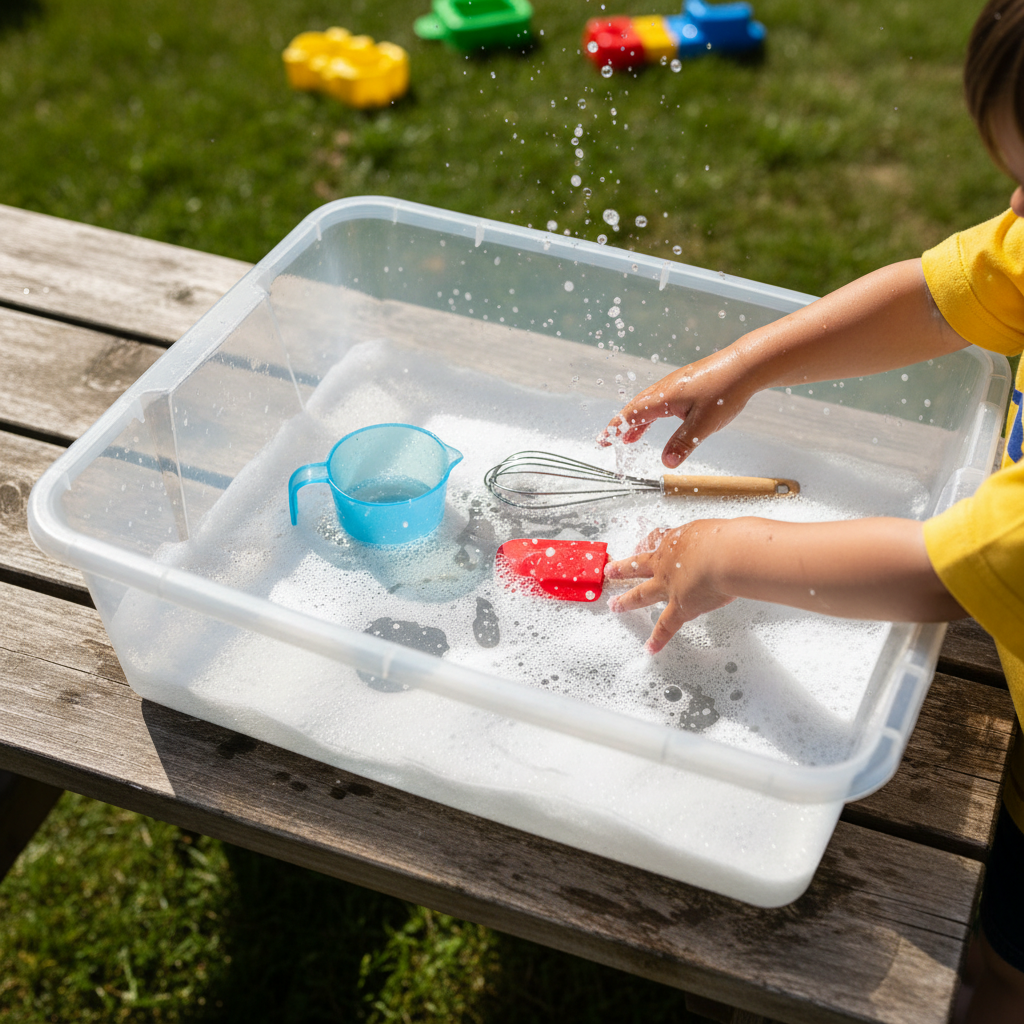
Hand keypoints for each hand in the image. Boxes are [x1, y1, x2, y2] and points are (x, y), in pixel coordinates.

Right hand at [599, 349, 754, 467]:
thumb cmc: (725, 391)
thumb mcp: (703, 425)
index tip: (603, 440)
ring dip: (638, 421)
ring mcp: (675, 384)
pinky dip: (653, 413)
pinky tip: (660, 419)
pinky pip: (661, 400)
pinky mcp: (686, 383)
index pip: (631, 414)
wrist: (745, 365)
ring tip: (632, 437)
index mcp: (664, 398)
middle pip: (636, 408)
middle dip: (623, 425)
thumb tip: (666, 463)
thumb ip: (683, 444)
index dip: (615, 428)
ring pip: (649, 404)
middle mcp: (665, 389)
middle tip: (612, 440)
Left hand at [605, 516, 965, 654]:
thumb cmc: (750, 540)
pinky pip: (665, 623)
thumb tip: (802, 545)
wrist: (736, 552)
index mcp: (693, 534)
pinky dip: (658, 636)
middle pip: (646, 559)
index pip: (670, 538)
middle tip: (611, 567)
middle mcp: (676, 554)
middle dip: (629, 564)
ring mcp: (673, 579)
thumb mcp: (756, 535)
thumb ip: (773, 543)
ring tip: (612, 602)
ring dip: (627, 595)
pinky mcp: (680, 602)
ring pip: (643, 587)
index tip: (647, 540)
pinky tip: (648, 648)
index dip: (658, 541)